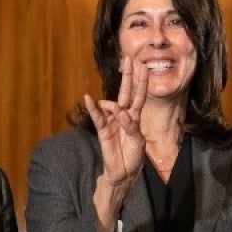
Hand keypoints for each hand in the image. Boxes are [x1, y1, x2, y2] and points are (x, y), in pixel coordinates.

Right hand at [84, 56, 147, 189]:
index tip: (144, 67)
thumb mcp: (138, 141)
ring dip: (114, 107)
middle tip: (128, 59)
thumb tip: (120, 112)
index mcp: (135, 117)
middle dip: (128, 76)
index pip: (138, 96)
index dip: (141, 82)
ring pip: (111, 105)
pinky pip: (97, 116)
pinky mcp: (103, 130)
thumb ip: (131, 126)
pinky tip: (88, 98)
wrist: (123, 172)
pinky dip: (93, 108)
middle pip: (125, 92)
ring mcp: (112, 121)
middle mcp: (123, 115)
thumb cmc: (133, 156)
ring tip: (119, 118)